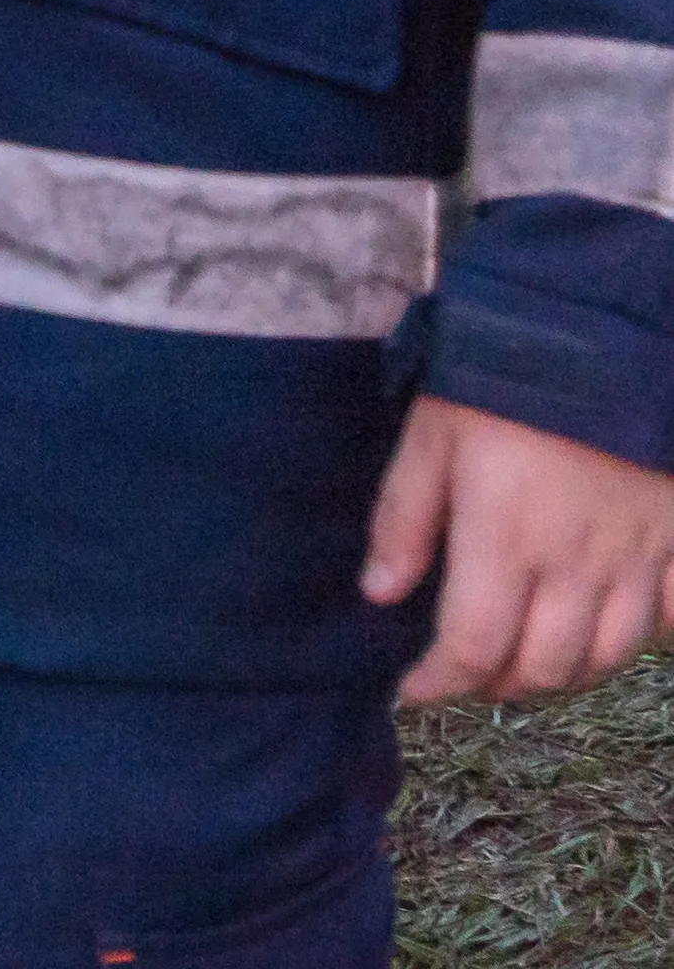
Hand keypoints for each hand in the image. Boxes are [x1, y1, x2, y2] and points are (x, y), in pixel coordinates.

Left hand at [366, 396, 673, 701]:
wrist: (602, 335)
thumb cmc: (503, 383)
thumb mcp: (430, 438)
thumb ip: (404, 520)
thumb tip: (380, 594)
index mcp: (506, 540)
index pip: (473, 646)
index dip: (439, 682)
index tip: (411, 691)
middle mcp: (577, 565)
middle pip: (545, 667)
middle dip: (497, 684)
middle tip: (465, 671)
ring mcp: (638, 559)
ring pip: (608, 656)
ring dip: (563, 672)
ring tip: (523, 659)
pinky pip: (669, 624)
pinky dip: (637, 643)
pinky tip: (603, 630)